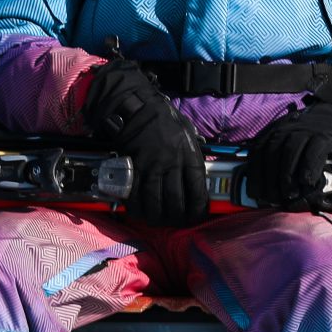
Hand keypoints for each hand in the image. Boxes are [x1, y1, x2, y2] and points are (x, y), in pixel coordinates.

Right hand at [81, 59, 208, 225]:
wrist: (139, 109)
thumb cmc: (166, 121)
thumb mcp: (188, 135)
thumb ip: (192, 157)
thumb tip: (197, 178)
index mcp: (189, 156)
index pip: (197, 191)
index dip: (198, 210)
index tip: (196, 216)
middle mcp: (172, 164)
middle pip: (175, 201)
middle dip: (176, 218)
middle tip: (175, 222)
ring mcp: (151, 167)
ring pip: (154, 202)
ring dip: (156, 217)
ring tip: (157, 220)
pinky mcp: (134, 168)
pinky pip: (135, 194)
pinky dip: (136, 208)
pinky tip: (139, 211)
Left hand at [245, 84, 331, 211]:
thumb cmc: (315, 133)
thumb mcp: (292, 139)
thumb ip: (279, 156)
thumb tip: (267, 185)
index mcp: (277, 129)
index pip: (258, 152)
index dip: (256, 174)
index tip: (256, 193)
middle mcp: (288, 127)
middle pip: (272, 154)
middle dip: (270, 179)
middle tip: (273, 199)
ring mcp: (306, 129)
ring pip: (289, 152)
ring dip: (286, 175)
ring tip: (289, 194)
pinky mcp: (325, 134)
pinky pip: (313, 151)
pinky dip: (308, 167)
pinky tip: (307, 182)